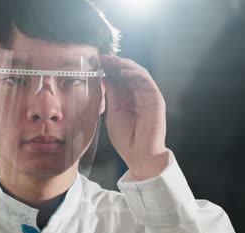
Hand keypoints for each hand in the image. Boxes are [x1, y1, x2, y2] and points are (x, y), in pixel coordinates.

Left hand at [100, 55, 168, 180]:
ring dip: (124, 65)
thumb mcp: (113, 113)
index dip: (108, 69)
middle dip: (114, 64)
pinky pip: (146, 81)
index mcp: (127, 99)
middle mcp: (138, 95)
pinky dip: (135, 73)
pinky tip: (123, 71)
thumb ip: (112, 95)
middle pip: (127, 73)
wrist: (138, 154)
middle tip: (102, 57)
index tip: (95, 62)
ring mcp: (147, 96)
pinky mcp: (156, 99)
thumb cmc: (126, 139)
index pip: (118, 79)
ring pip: (137, 73)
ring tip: (111, 61)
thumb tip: (105, 77)